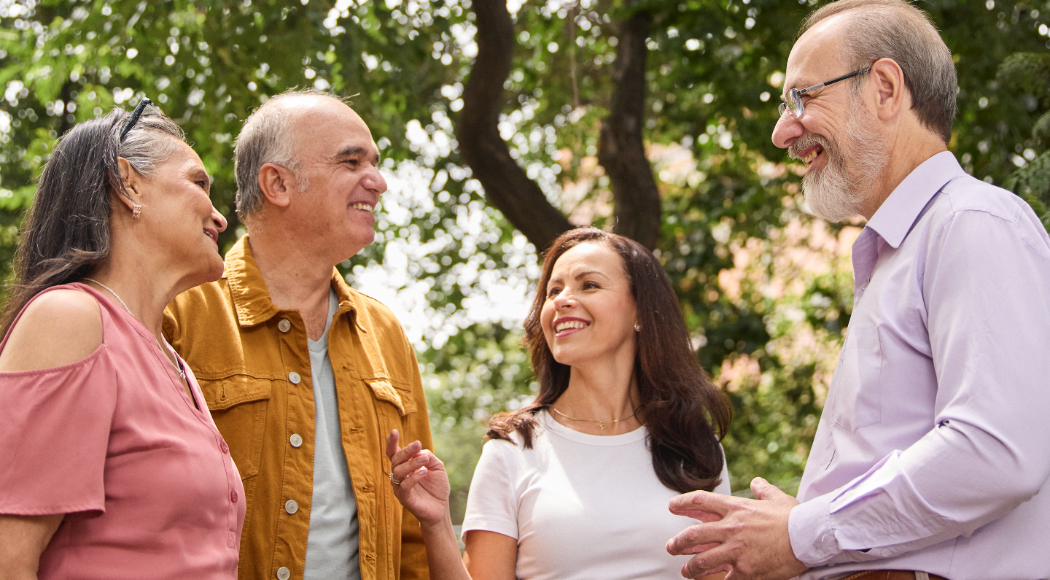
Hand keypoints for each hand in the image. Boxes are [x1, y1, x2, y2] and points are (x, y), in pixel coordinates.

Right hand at [385, 429, 450, 527]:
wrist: (441, 508)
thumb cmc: (437, 486)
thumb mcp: (437, 466)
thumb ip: (428, 456)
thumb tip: (419, 451)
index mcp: (405, 466)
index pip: (393, 453)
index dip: (391, 442)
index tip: (394, 431)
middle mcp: (399, 476)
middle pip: (395, 460)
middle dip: (406, 451)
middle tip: (418, 443)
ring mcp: (399, 487)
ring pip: (398, 472)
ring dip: (412, 463)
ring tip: (425, 460)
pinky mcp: (404, 498)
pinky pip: (404, 486)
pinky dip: (413, 477)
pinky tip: (424, 472)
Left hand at [666, 477, 807, 579]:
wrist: (808, 537)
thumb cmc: (793, 517)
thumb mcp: (776, 497)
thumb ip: (762, 490)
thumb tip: (757, 482)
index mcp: (736, 508)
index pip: (700, 501)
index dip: (682, 503)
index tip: (671, 506)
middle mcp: (730, 528)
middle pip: (693, 535)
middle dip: (678, 543)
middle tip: (671, 547)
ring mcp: (736, 550)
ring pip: (702, 561)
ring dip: (690, 567)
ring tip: (685, 571)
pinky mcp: (745, 570)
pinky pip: (724, 579)